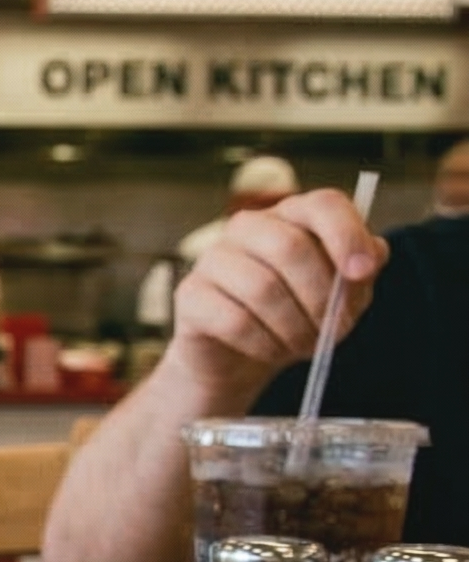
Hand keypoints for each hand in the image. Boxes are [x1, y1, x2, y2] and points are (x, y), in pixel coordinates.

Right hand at [164, 190, 386, 399]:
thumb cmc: (295, 316)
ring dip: (293, 327)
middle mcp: (248, 227)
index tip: (362, 273)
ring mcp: (213, 258)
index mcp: (292, 217)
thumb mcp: (340, 296)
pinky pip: (234, 320)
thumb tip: (371, 256)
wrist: (240, 357)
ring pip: (262, 287)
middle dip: (320, 296)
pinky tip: (270, 350)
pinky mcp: (190, 294)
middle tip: (332, 329)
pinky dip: (263, 344)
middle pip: (290, 246)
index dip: (346, 235)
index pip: (323, 204)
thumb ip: (359, 272)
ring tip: (302, 345)